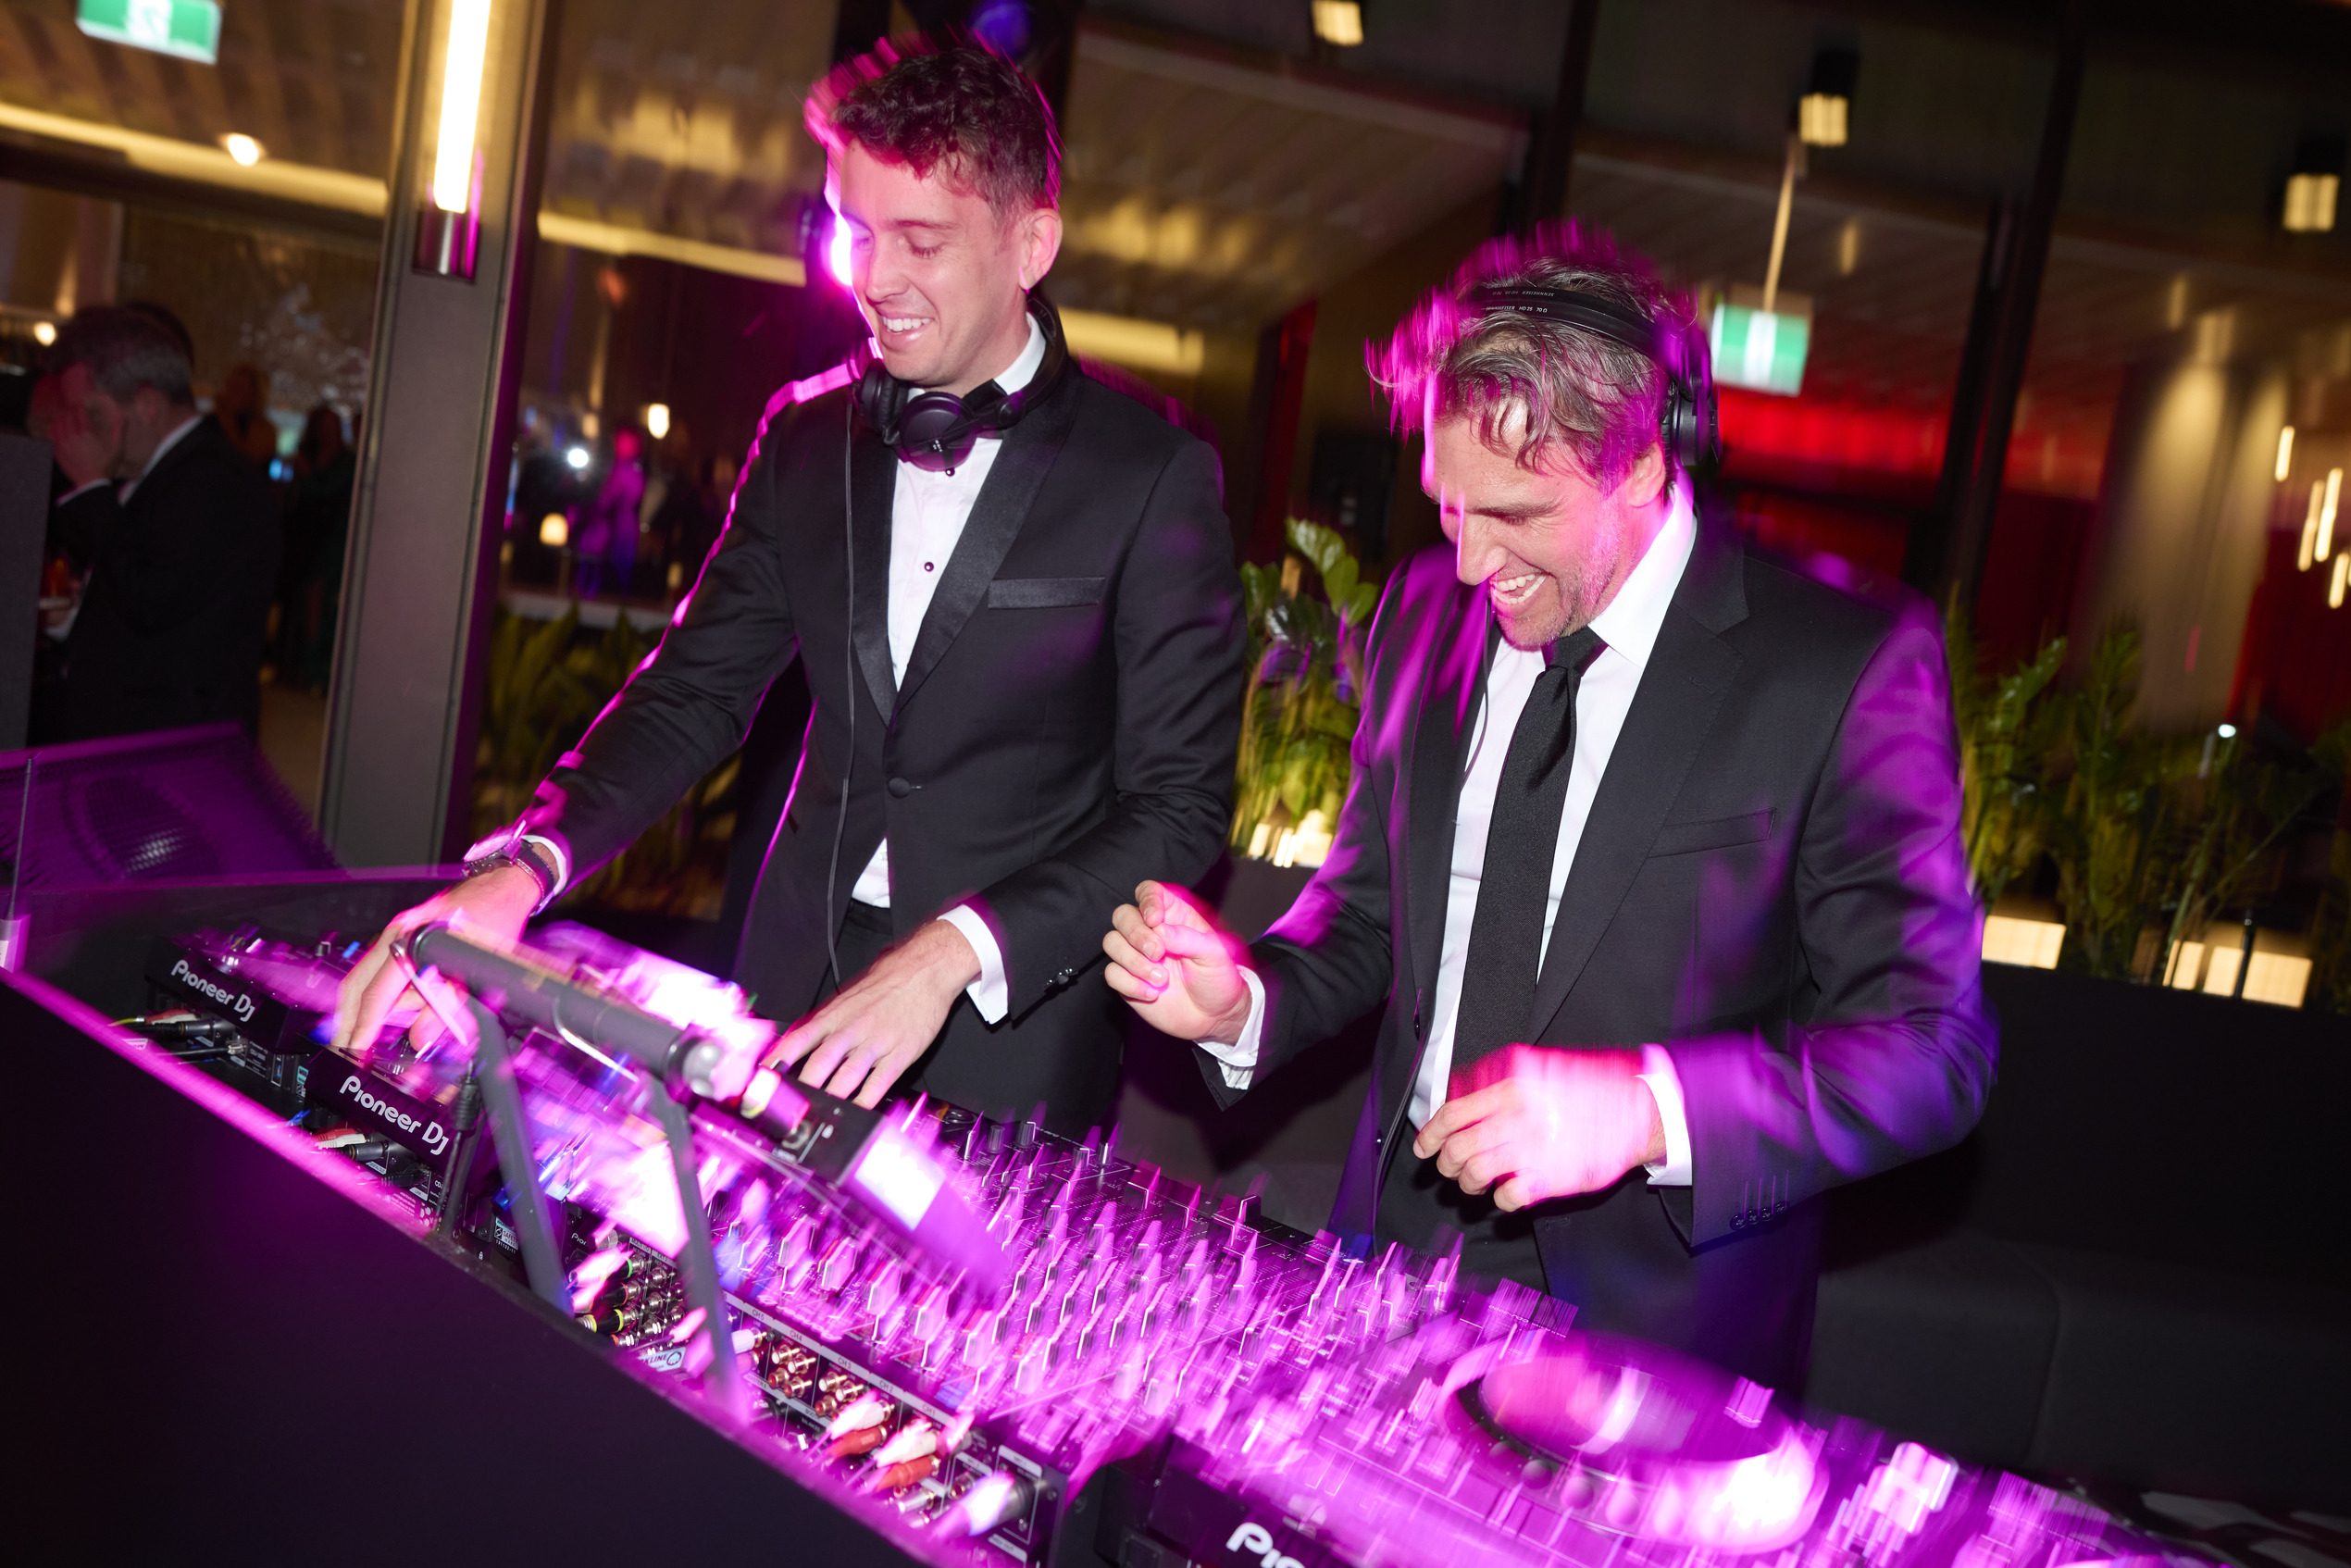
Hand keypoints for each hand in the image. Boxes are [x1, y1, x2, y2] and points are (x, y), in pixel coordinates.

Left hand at [35, 372, 120, 488]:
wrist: (91, 483)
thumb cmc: (105, 467)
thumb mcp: (117, 450)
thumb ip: (119, 432)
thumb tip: (123, 417)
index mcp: (87, 435)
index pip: (79, 414)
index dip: (80, 407)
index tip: (81, 406)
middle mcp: (72, 437)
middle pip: (67, 417)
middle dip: (70, 411)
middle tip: (73, 410)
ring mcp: (63, 444)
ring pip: (58, 424)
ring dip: (61, 418)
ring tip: (65, 417)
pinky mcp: (57, 451)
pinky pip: (51, 434)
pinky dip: (53, 428)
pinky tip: (58, 428)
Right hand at [331, 866, 540, 1056]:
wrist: (502, 888)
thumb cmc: (494, 918)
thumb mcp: (476, 969)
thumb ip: (447, 1005)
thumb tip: (421, 1036)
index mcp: (409, 940)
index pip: (376, 993)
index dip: (365, 1025)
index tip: (357, 1047)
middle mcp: (397, 935)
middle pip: (356, 984)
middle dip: (349, 1019)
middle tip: (344, 1048)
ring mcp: (398, 934)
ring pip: (368, 979)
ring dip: (372, 1008)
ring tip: (375, 1030)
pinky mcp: (406, 938)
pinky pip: (383, 971)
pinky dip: (385, 995)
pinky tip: (396, 1010)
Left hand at [764, 919, 977, 1107]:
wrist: (924, 969)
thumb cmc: (885, 982)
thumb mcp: (847, 996)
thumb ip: (824, 1021)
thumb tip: (796, 1041)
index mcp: (834, 1014)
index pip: (798, 1039)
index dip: (779, 1060)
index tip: (764, 1078)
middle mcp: (851, 1029)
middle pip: (820, 1063)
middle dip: (803, 1088)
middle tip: (790, 1107)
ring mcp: (876, 1043)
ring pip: (847, 1076)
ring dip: (831, 1098)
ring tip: (818, 1115)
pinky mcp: (900, 1054)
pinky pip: (879, 1082)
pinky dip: (866, 1100)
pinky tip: (858, 1111)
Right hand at [1103, 881, 1253, 1042]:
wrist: (1214, 1015)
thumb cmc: (1218, 978)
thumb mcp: (1214, 954)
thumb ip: (1187, 938)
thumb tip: (1158, 931)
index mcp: (1174, 916)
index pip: (1149, 892)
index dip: (1147, 900)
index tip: (1155, 920)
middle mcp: (1151, 932)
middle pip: (1122, 915)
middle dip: (1136, 934)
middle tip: (1157, 953)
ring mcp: (1137, 956)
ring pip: (1112, 943)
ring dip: (1133, 961)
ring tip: (1161, 979)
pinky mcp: (1128, 979)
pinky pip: (1111, 973)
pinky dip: (1129, 984)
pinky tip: (1152, 994)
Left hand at [1412, 1045, 1666, 1210]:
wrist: (1638, 1110)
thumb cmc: (1590, 1088)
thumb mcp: (1538, 1067)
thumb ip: (1496, 1078)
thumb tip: (1458, 1093)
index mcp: (1512, 1088)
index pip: (1452, 1113)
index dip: (1430, 1134)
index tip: (1425, 1146)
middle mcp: (1518, 1118)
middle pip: (1457, 1148)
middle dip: (1445, 1163)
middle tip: (1449, 1167)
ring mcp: (1534, 1150)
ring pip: (1474, 1175)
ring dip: (1468, 1183)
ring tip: (1475, 1182)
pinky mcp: (1552, 1179)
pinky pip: (1506, 1198)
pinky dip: (1499, 1201)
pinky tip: (1506, 1192)